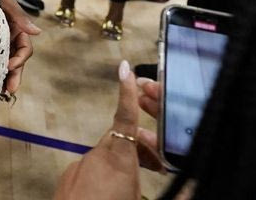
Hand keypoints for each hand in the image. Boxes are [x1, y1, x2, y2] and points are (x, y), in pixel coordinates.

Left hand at [0, 0, 40, 96]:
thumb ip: (18, 15)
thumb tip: (38, 32)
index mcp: (16, 27)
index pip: (24, 48)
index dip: (20, 60)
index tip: (9, 66)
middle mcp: (7, 36)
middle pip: (15, 60)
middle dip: (14, 76)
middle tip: (9, 90)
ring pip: (2, 62)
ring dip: (3, 77)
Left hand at [53, 62, 163, 198]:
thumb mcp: (142, 199)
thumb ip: (171, 194)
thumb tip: (188, 191)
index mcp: (118, 160)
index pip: (125, 118)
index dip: (126, 93)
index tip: (125, 69)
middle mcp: (95, 158)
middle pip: (121, 139)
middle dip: (142, 146)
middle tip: (160, 166)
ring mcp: (78, 168)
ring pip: (105, 156)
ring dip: (124, 163)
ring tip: (139, 186)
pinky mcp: (67, 180)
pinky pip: (91, 169)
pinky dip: (105, 175)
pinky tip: (114, 193)